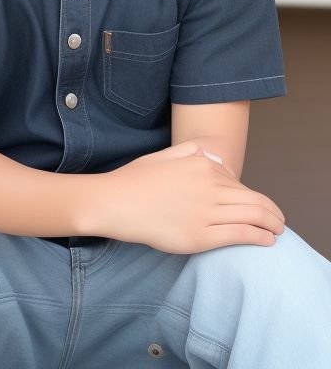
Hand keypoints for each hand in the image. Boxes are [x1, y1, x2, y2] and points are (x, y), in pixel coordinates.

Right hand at [89, 141, 285, 253]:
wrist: (114, 201)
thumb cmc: (134, 180)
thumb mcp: (163, 156)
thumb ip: (189, 153)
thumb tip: (210, 157)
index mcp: (201, 165)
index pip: (238, 183)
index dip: (253, 197)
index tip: (259, 206)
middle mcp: (208, 185)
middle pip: (253, 199)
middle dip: (271, 211)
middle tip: (279, 220)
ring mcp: (205, 211)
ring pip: (252, 216)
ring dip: (271, 224)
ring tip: (277, 231)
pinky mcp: (200, 235)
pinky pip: (239, 234)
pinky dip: (258, 237)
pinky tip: (266, 240)